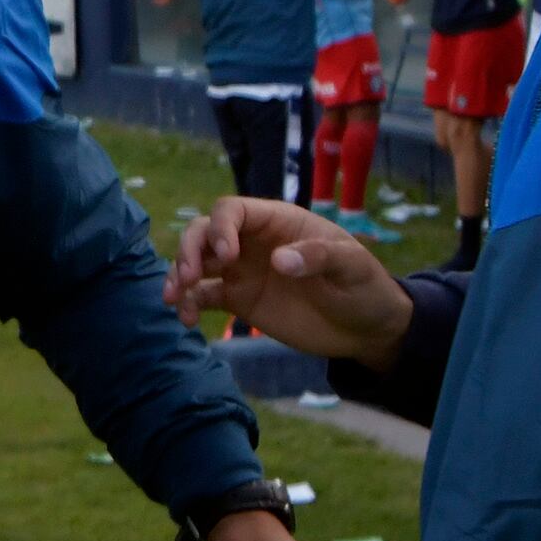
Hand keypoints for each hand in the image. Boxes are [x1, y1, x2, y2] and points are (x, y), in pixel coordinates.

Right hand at [169, 198, 413, 366]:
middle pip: (205, 232)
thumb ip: (319, 257)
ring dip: (179, 275)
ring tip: (174, 299)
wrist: (365, 329)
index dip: (221, 228)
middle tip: (189, 277)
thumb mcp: (352, 267)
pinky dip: (189, 303)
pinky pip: (204, 296)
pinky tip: (185, 319)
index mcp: (278, 222)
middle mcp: (253, 242)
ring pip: (197, 262)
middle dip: (189, 250)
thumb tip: (279, 261)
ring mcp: (243, 271)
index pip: (234, 211)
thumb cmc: (364, 287)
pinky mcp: (239, 299)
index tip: (226, 257)